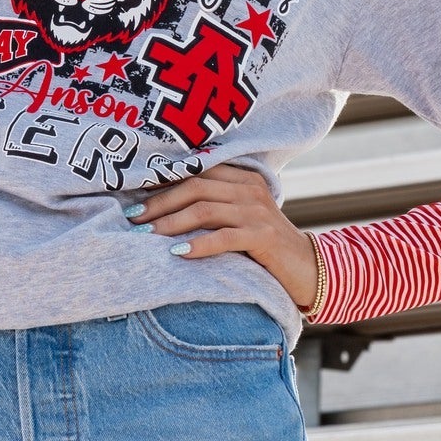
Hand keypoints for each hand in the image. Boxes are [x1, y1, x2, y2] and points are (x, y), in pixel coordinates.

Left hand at [122, 163, 319, 309]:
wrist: (307, 268)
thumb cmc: (264, 245)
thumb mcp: (240, 217)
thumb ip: (214, 206)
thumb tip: (164, 211)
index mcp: (242, 178)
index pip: (196, 172)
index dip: (163, 183)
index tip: (135, 196)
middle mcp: (249, 188)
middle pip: (195, 187)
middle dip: (160, 203)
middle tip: (133, 218)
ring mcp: (257, 211)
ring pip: (205, 210)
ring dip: (170, 223)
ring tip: (146, 237)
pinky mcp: (263, 236)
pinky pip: (224, 237)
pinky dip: (198, 244)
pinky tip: (178, 253)